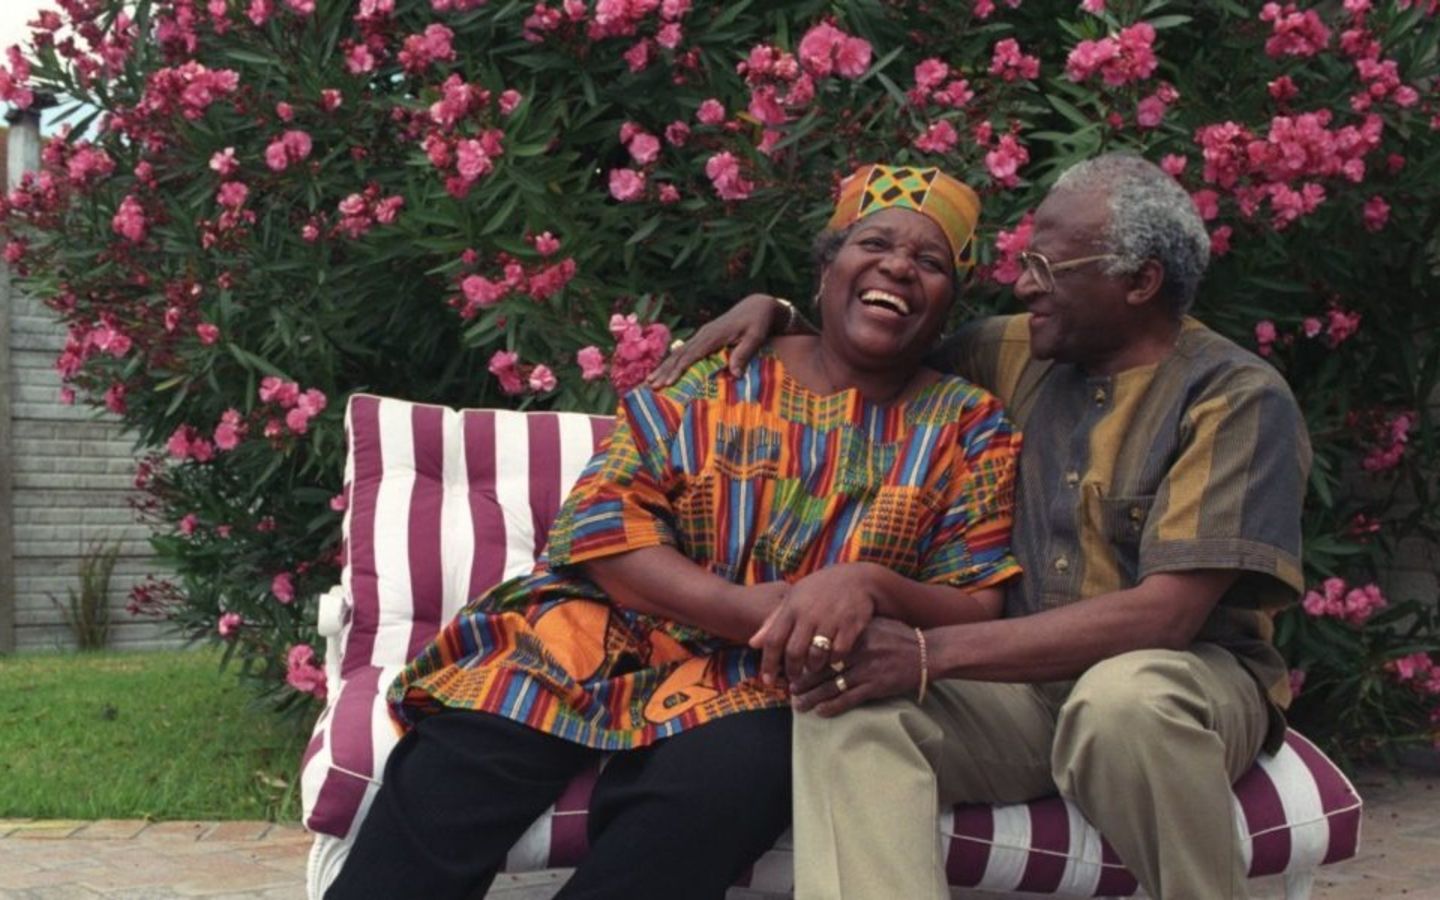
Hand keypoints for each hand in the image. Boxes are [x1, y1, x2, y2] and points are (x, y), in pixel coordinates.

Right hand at [647, 293, 780, 386]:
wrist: (757, 306)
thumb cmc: (758, 322)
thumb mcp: (756, 337)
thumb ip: (744, 353)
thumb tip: (735, 374)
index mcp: (713, 335)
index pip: (692, 354)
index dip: (679, 369)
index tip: (668, 382)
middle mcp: (703, 334)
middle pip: (679, 354)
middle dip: (665, 370)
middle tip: (651, 385)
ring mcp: (702, 335)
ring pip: (678, 352)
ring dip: (664, 366)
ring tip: (650, 380)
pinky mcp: (703, 337)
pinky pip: (684, 351)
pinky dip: (672, 362)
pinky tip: (664, 371)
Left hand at [748, 563, 879, 686]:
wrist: (856, 579)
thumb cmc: (819, 590)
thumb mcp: (793, 598)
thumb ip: (773, 621)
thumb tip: (753, 644)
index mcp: (791, 608)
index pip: (773, 640)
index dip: (768, 663)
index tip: (767, 681)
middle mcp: (808, 614)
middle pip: (794, 652)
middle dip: (792, 670)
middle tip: (794, 678)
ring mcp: (830, 620)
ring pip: (816, 655)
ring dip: (813, 667)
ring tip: (813, 668)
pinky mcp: (850, 625)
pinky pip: (838, 652)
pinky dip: (834, 660)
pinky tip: (832, 660)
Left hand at [789, 618, 922, 716]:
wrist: (927, 652)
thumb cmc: (899, 636)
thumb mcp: (874, 624)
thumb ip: (851, 628)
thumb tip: (825, 631)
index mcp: (854, 634)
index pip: (821, 648)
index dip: (804, 659)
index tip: (792, 667)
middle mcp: (857, 651)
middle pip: (822, 668)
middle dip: (803, 681)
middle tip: (789, 689)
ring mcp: (867, 670)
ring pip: (831, 686)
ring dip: (812, 697)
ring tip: (798, 704)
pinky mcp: (876, 687)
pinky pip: (849, 699)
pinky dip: (833, 707)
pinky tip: (820, 712)